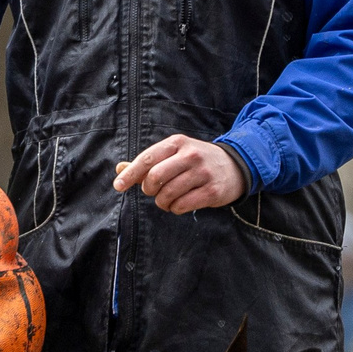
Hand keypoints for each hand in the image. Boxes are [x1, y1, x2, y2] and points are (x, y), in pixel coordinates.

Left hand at [114, 135, 245, 213]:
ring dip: (162, 202)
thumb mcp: (173, 154)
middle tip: (153, 192)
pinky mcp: (212, 191)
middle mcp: (191, 155)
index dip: (130, 174)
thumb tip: (119, 170)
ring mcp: (203, 173)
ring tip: (167, 200)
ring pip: (168, 194)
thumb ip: (147, 163)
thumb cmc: (195, 162)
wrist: (234, 166)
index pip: (147, 159)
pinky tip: (179, 204)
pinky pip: (182, 205)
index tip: (118, 186)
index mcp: (177, 143)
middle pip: (155, 177)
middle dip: (148, 189)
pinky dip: (175, 208)